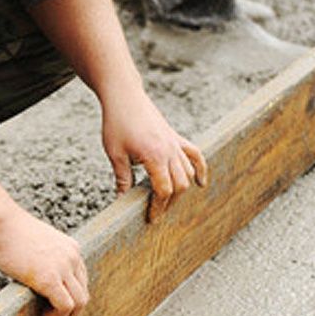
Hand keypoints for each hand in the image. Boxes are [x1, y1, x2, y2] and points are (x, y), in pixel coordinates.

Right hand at [0, 209, 88, 315]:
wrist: (0, 223)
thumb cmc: (8, 231)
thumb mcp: (36, 242)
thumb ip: (45, 257)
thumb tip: (38, 276)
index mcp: (71, 248)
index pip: (82, 280)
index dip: (72, 298)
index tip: (58, 307)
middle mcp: (72, 257)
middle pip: (83, 293)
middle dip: (73, 313)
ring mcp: (63, 267)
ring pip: (79, 303)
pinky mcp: (49, 278)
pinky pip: (65, 306)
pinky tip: (43, 315)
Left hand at [102, 89, 207, 221]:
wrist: (124, 97)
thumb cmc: (116, 124)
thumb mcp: (115, 154)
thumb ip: (122, 179)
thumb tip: (121, 201)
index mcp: (154, 156)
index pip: (163, 190)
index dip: (158, 207)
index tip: (152, 219)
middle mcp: (170, 151)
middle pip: (180, 185)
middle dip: (170, 203)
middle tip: (157, 214)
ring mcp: (175, 143)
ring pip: (188, 172)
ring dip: (182, 190)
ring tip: (169, 202)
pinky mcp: (176, 137)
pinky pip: (195, 155)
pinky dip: (200, 169)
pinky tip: (200, 182)